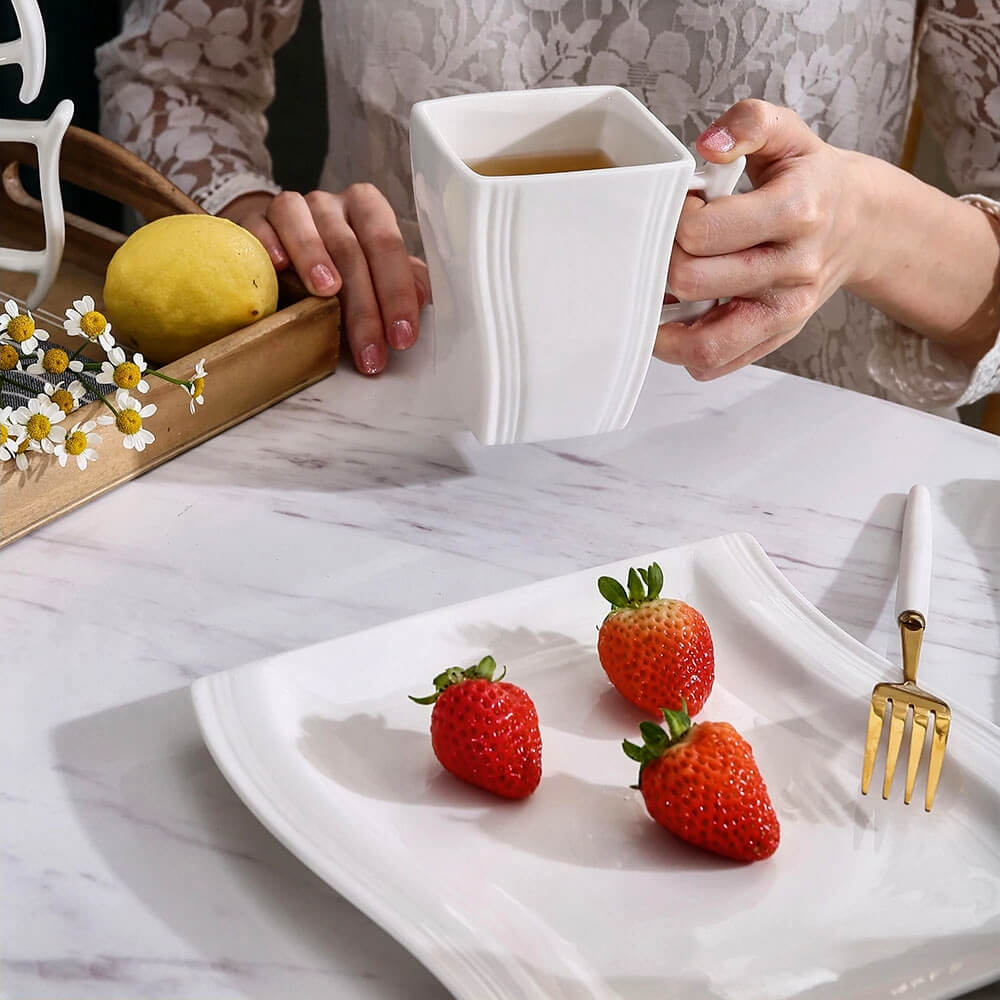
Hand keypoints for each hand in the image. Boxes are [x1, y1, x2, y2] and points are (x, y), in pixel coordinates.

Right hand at [221, 187, 429, 375]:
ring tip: (326, 293)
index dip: (397, 293)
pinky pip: (259, 224)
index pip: (388, 246)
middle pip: (349, 248)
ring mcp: (290, 207)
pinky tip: (277, 265)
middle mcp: (330, 204)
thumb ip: (403, 281)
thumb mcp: (377, 271)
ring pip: (302, 222)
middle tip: (369, 351)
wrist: (282, 242)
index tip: (401, 337)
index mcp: (367, 210)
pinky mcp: (253, 219)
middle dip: (363, 306)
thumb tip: (419, 297)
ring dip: (315, 257)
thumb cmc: (340, 264)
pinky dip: (268, 242)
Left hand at [654, 99, 870, 379]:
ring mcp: (785, 311)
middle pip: (692, 282)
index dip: (675, 217)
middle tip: (671, 245)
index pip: (702, 231)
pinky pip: (714, 363)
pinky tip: (682, 318)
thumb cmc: (807, 178)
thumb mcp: (786, 132)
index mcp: (795, 211)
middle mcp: (794, 268)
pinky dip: (685, 349)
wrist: (857, 223)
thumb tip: (708, 147)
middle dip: (665, 261)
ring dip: (665, 324)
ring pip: (702, 343)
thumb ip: (747, 123)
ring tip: (659, 294)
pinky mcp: (775, 337)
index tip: (684, 207)